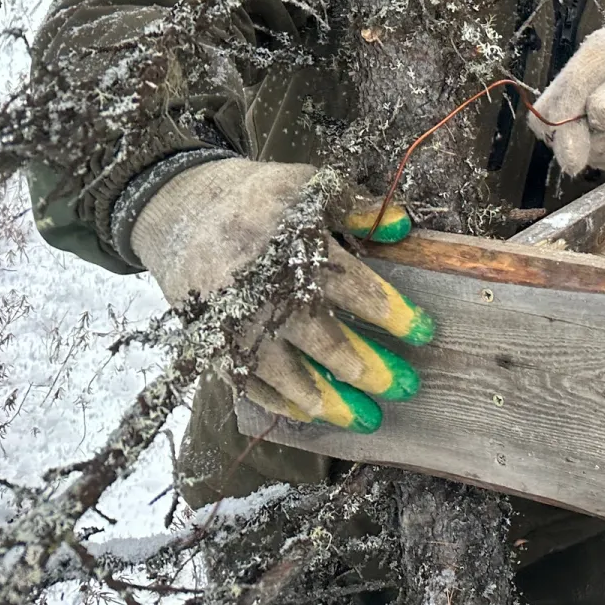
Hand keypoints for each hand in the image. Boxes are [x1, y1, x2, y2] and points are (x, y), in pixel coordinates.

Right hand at [130, 158, 434, 432]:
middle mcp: (268, 292)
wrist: (177, 207)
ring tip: (362, 417)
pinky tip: (309, 415)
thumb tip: (404, 226)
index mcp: (299, 249)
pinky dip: (279, 401)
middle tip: (403, 387)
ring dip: (327, 398)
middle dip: (366, 367)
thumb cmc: (256, 196)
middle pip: (323, 339)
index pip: (357, 289)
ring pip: (285, 372)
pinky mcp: (213, 340)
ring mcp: (237, 321)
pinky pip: (247, 381)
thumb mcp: (307, 186)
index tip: (427, 333)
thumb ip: (356, 208)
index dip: (394, 314)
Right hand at [529, 24, 604, 171]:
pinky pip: (600, 152)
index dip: (565, 131)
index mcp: (595, 54)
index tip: (575, 162)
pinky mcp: (599, 122)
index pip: (563, 97)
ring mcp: (589, 101)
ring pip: (582, 144)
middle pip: (558, 125)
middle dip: (599, 140)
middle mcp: (585, 78)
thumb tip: (597, 116)